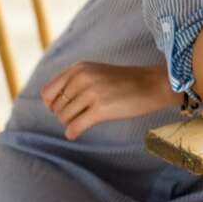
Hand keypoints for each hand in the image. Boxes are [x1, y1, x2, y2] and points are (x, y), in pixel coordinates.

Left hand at [41, 62, 176, 139]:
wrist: (154, 84)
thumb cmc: (126, 81)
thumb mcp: (97, 72)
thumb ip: (75, 81)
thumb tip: (50, 104)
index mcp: (79, 68)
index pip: (48, 92)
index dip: (52, 104)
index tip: (64, 108)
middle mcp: (83, 78)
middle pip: (56, 107)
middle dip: (65, 114)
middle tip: (81, 114)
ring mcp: (92, 93)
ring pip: (64, 118)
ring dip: (72, 122)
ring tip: (86, 119)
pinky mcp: (101, 109)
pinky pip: (75, 127)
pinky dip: (73, 132)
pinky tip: (77, 133)